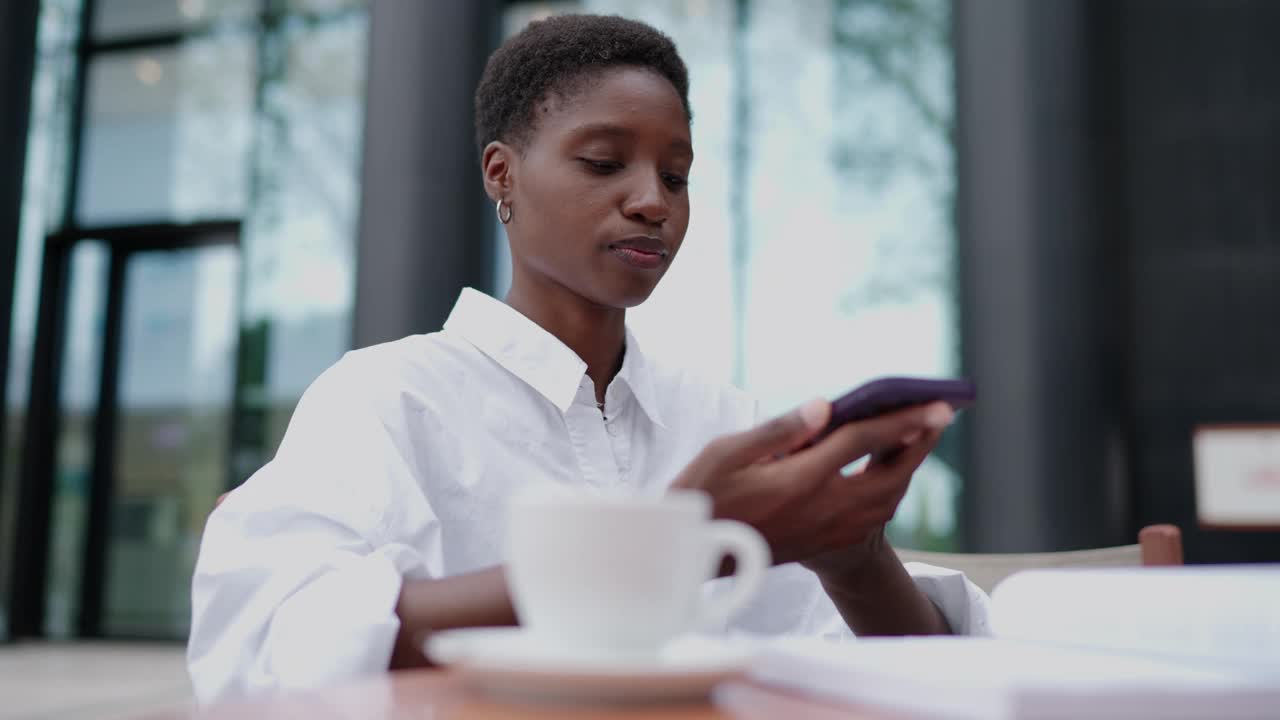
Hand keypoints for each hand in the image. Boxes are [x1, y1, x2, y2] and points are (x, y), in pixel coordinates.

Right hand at [671, 399, 952, 573]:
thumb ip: (779, 429)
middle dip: (920, 442)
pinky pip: (872, 515)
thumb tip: (824, 408)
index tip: (933, 402)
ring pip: (886, 498)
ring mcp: (826, 530)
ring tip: (920, 436)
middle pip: (889, 474)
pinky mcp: (823, 543)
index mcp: (799, 480)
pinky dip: (890, 489)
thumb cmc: (704, 494)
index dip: (901, 418)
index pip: (862, 441)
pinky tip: (888, 472)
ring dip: (909, 466)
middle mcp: (822, 508)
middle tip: (942, 413)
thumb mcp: (726, 452)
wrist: (693, 554)